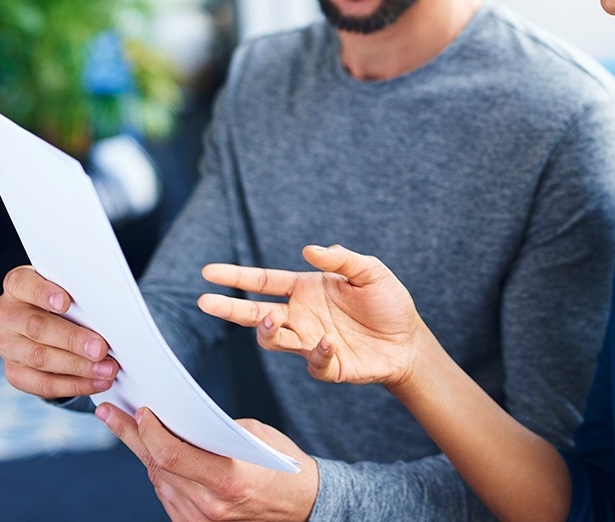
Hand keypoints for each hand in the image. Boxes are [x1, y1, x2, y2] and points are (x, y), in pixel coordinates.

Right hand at [0, 265, 117, 398]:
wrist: (54, 322)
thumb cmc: (70, 299)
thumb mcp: (72, 289)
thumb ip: (81, 293)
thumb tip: (110, 307)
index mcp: (17, 285)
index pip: (23, 284)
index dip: (43, 293)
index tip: (66, 302)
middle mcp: (6, 314)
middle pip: (35, 326)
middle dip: (72, 339)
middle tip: (101, 348)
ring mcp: (7, 344)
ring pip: (39, 358)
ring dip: (77, 366)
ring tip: (107, 369)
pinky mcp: (14, 371)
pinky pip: (42, 384)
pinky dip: (73, 385)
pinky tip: (96, 383)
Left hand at [95, 404, 318, 521]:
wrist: (300, 505)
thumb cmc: (281, 466)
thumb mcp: (253, 436)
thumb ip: (213, 432)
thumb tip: (178, 420)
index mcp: (227, 479)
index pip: (171, 455)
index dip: (148, 431)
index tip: (138, 409)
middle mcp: (209, 506)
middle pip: (156, 466)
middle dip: (131, 436)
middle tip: (108, 412)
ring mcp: (199, 521)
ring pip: (158, 480)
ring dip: (144, 453)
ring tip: (128, 427)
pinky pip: (167, 495)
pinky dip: (160, 472)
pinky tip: (154, 454)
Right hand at [197, 244, 422, 386]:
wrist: (409, 340)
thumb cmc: (387, 302)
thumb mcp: (370, 271)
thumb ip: (341, 259)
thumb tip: (309, 249)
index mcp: (305, 290)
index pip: (263, 282)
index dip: (236, 278)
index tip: (208, 272)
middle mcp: (301, 316)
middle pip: (255, 314)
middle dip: (229, 308)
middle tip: (205, 301)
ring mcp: (310, 342)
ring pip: (274, 340)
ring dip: (269, 330)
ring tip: (275, 317)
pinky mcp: (327, 365)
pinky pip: (312, 362)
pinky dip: (316, 352)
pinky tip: (327, 341)